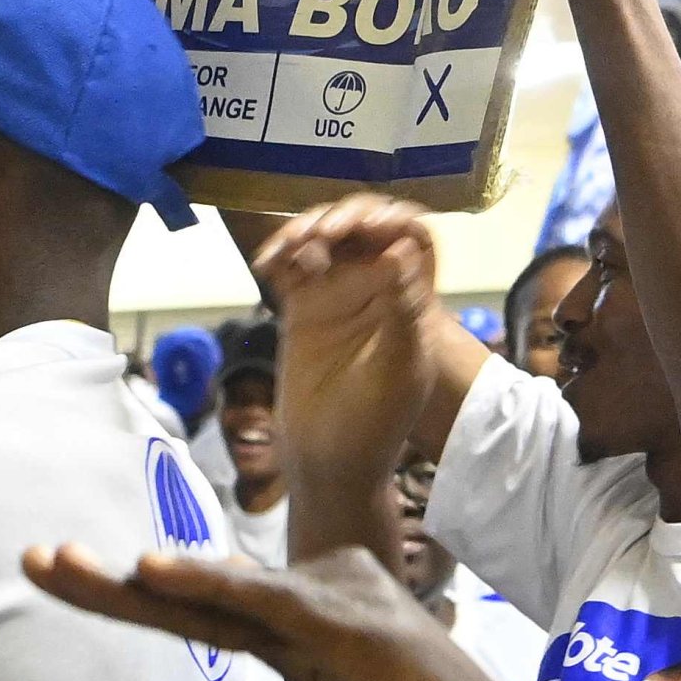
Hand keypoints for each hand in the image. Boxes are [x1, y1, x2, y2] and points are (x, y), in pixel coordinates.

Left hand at [24, 542, 599, 680]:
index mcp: (312, 642)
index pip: (204, 612)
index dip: (128, 595)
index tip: (55, 575)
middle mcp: (328, 616)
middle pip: (204, 593)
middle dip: (115, 578)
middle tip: (35, 557)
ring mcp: (353, 623)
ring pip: (232, 591)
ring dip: (152, 579)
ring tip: (74, 564)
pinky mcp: (376, 644)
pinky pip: (283, 611)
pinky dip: (221, 587)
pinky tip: (160, 572)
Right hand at [254, 199, 442, 494]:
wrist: (328, 461)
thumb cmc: (374, 421)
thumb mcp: (399, 367)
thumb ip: (403, 308)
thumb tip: (402, 247)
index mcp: (411, 298)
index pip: (410, 238)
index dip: (393, 220)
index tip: (371, 224)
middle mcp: (376, 289)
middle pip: (362, 230)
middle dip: (343, 218)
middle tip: (322, 232)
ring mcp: (337, 296)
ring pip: (323, 242)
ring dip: (307, 230)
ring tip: (293, 244)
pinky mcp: (302, 308)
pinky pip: (290, 268)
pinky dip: (279, 254)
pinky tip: (269, 262)